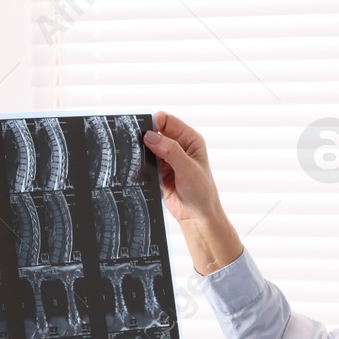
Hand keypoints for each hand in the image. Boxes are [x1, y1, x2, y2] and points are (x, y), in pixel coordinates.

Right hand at [143, 113, 242, 273]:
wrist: (197, 216)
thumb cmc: (202, 192)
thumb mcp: (189, 169)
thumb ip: (171, 151)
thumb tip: (150, 136)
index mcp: (189, 139)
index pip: (167, 121)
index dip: (153, 122)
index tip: (142, 131)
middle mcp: (178, 146)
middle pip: (155, 132)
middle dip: (144, 136)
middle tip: (136, 144)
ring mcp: (167, 159)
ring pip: (147, 147)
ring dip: (141, 151)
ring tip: (137, 158)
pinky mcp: (158, 171)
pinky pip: (144, 162)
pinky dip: (140, 164)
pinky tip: (137, 168)